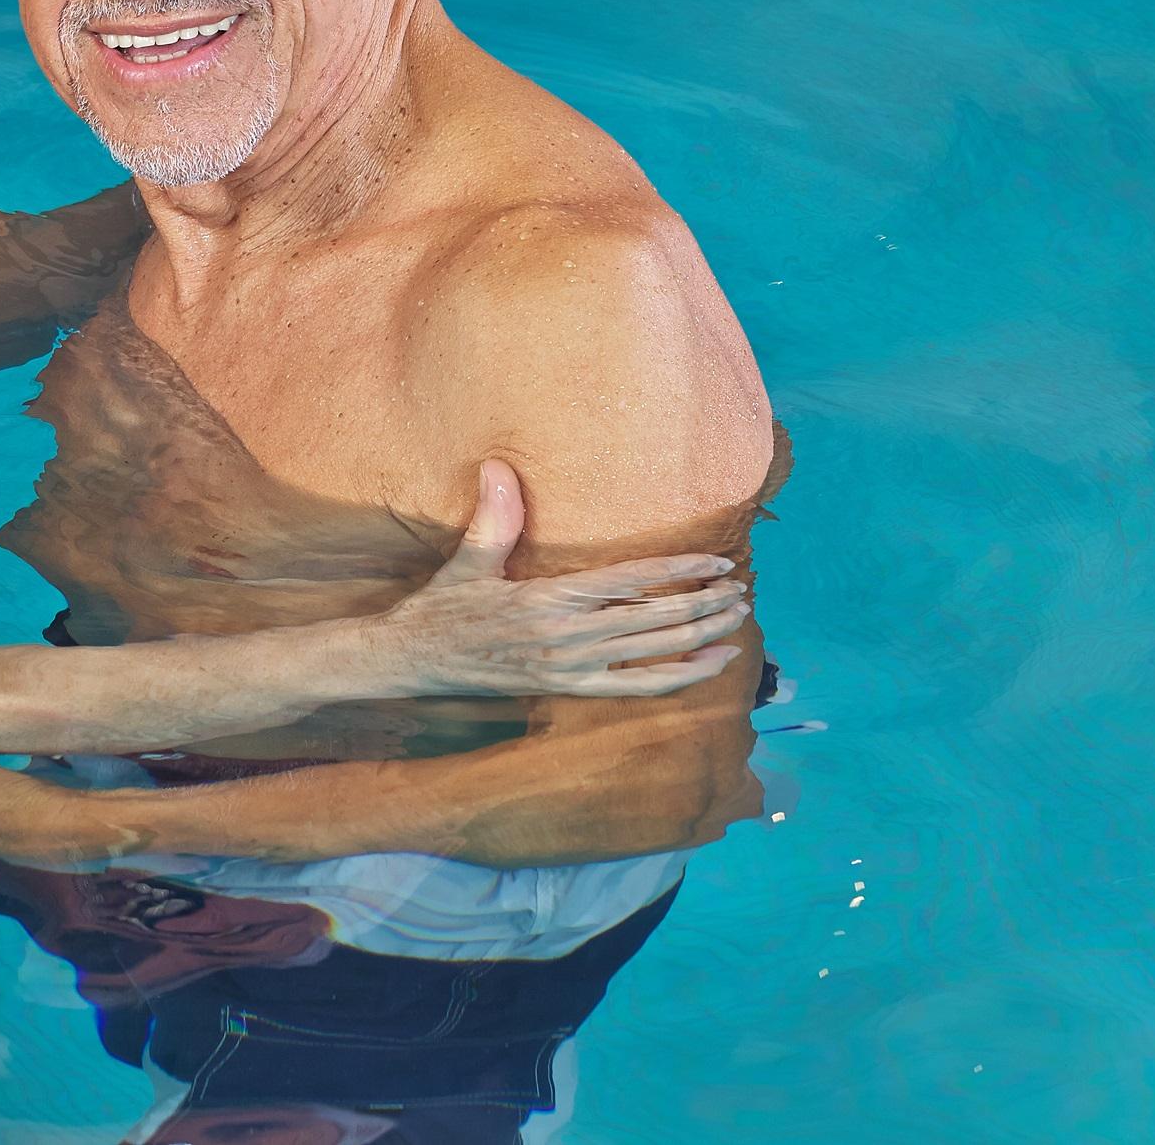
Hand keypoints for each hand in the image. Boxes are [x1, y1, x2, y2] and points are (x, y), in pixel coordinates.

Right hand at [352, 459, 747, 698]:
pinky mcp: (570, 688)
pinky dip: (681, 676)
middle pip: (654, 619)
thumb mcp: (467, 561)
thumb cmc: (441, 607)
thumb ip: (494, 517)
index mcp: (547, 599)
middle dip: (703, 603)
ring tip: (736, 616)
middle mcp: (567, 637)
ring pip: (654, 653)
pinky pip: (639, 688)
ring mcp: (572, 668)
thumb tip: (500, 466)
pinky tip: (712, 664)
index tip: (715, 562)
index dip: (677, 571)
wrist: (413, 662)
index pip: (629, 582)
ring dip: (701, 635)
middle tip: (742, 587)